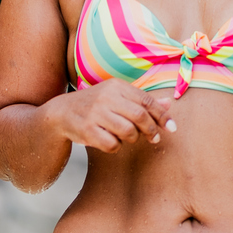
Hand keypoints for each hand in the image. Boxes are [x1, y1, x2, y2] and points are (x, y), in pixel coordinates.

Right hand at [50, 78, 174, 151]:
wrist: (61, 112)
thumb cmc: (95, 105)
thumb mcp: (116, 97)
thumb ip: (142, 101)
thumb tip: (170, 104)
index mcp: (116, 86)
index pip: (146, 101)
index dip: (162, 116)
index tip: (172, 128)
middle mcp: (106, 97)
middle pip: (140, 116)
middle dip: (151, 130)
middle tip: (154, 138)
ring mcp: (95, 113)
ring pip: (128, 132)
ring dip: (132, 138)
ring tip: (126, 137)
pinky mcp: (87, 130)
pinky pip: (112, 144)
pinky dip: (116, 146)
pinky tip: (109, 140)